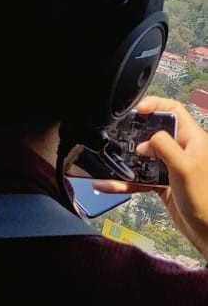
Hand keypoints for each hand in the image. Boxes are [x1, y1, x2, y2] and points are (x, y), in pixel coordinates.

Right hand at [93, 96, 207, 257]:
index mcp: (193, 140)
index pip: (174, 110)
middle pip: (153, 132)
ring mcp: (171, 167)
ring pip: (142, 157)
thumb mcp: (185, 167)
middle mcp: (182, 150)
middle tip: (118, 136)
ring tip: (108, 164)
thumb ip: (164, 147)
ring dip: (125, 162)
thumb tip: (146, 141)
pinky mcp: (162, 183)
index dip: (155, 104)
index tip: (136, 109)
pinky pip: (139, 177)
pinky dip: (123, 181)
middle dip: (134, 134)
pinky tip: (109, 185)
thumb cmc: (204, 200)